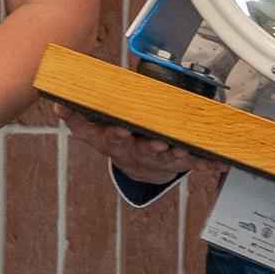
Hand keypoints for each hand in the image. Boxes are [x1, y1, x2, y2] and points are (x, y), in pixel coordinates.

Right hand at [61, 106, 215, 191]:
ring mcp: (157, 158)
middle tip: (158, 143)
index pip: (111, 138)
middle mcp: (136, 152)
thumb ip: (75, 119)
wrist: (138, 167)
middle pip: (143, 150)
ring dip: (179, 156)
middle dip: (151, 147)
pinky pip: (193, 163)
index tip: (120, 130)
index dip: (115, 135)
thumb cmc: (115, 140)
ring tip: (188, 152)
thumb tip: (57, 106)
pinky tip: (217, 164)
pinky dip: (206, 164)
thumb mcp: (91, 131)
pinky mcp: (177, 162)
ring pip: (170, 159)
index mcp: (115, 142)